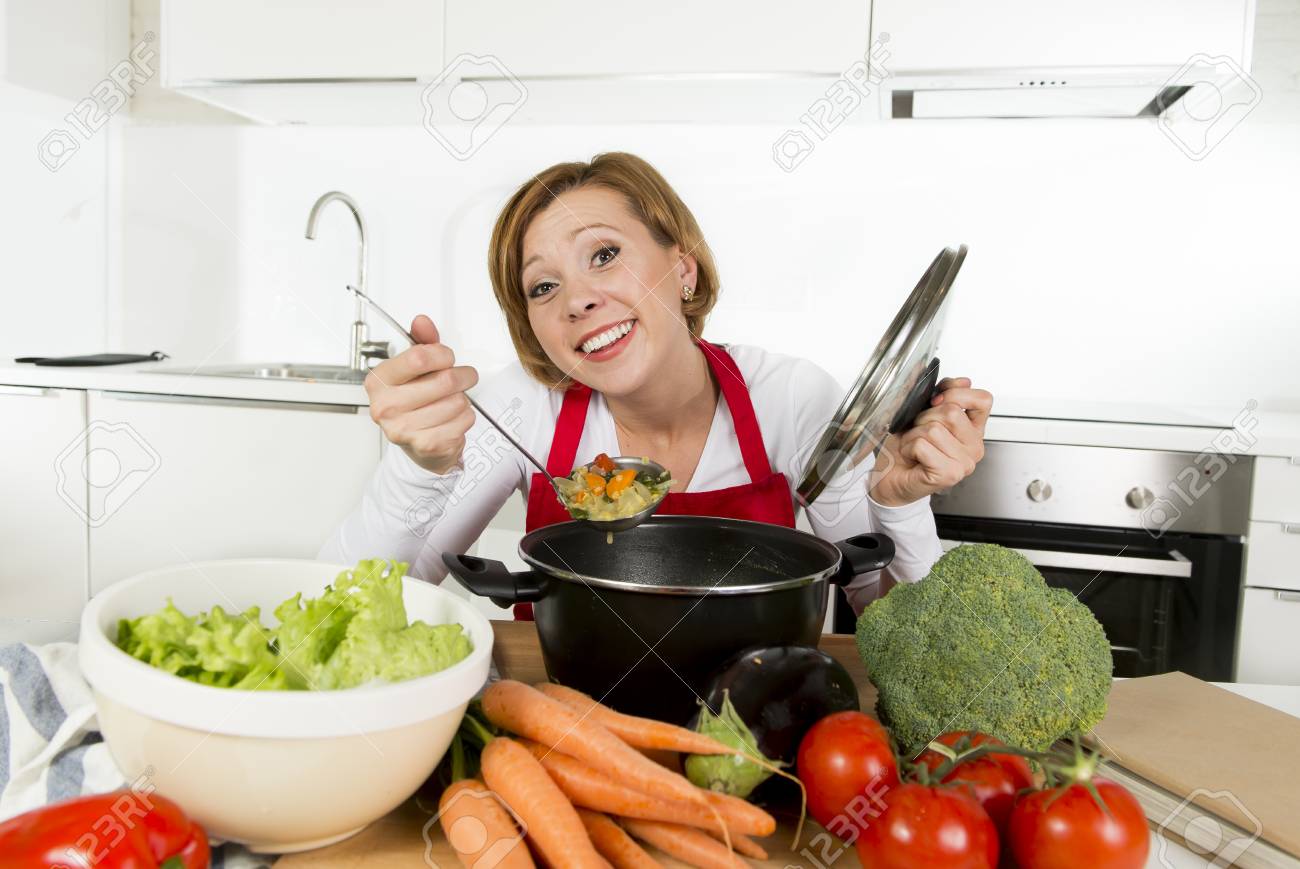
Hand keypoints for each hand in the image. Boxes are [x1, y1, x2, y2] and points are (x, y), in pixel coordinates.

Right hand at [365, 315, 478, 474]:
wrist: (417, 444)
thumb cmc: (415, 403)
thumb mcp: (414, 369)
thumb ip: (421, 342)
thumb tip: (422, 322)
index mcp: (378, 381)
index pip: (419, 357)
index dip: (442, 354)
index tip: (446, 357)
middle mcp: (386, 407)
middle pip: (445, 380)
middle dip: (462, 376)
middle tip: (462, 378)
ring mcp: (404, 429)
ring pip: (458, 401)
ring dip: (463, 399)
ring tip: (451, 402)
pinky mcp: (426, 445)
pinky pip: (464, 420)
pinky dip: (466, 417)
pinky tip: (452, 418)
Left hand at [869, 377, 992, 506]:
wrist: (890, 479)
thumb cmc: (906, 449)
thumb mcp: (924, 414)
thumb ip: (944, 396)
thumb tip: (963, 381)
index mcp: (973, 430)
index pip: (983, 399)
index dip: (957, 392)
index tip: (936, 400)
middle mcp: (975, 447)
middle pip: (951, 411)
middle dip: (924, 417)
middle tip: (918, 432)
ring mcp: (965, 463)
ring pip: (934, 428)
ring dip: (914, 434)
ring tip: (913, 446)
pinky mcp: (950, 474)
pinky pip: (923, 444)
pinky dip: (908, 447)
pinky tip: (911, 456)